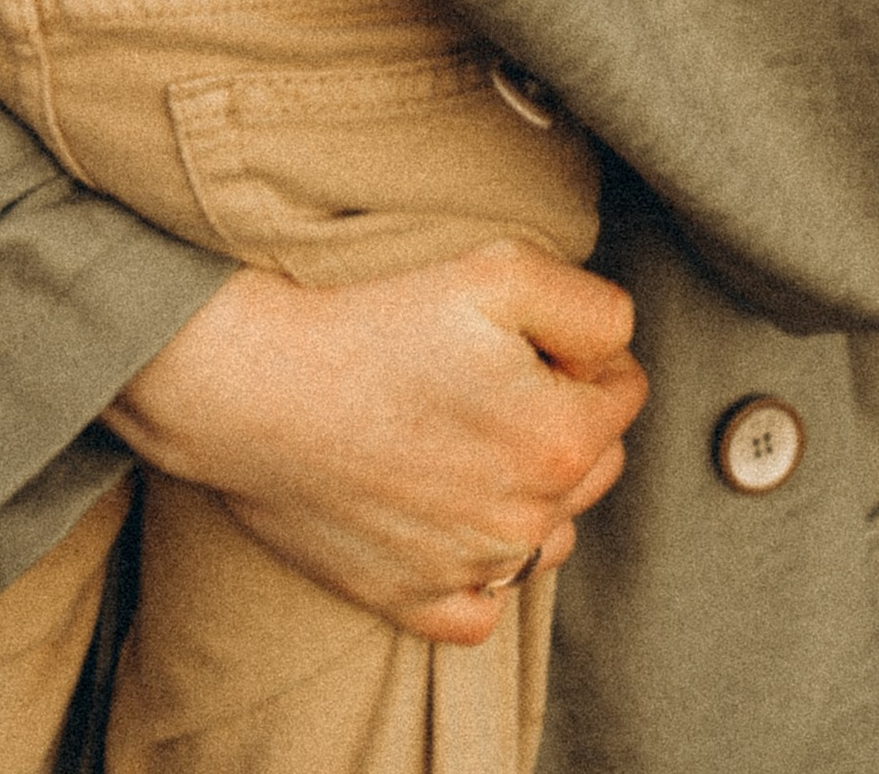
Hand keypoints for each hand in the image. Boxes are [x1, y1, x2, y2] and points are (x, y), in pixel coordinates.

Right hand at [103, 249, 645, 642]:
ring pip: (548, 533)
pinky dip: (477, 568)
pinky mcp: (414, 600)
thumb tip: (616, 348)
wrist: (252, 383)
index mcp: (562, 440)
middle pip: (595, 462)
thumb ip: (592, 307)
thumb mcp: (500, 270)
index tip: (525, 330)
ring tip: (462, 433)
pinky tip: (444, 511)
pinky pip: (483, 607)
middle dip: (563, 414)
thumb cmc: (373, 319)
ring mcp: (471, 569)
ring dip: (528, 489)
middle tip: (489, 373)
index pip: (625, 388)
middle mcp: (528, 520)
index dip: (582, 348)